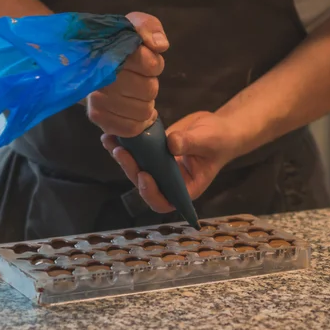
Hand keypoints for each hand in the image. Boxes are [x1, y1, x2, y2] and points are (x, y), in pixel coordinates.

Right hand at [86, 12, 169, 136]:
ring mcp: (97, 100)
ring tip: (133, 95)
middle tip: (138, 80)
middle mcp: (101, 77)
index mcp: (111, 51)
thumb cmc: (116, 45)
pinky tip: (131, 111)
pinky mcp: (97, 118)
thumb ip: (149, 27)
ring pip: (142, 111)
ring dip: (144, 104)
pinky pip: (130, 128)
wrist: (85, 63)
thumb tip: (159, 46)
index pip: (150, 64)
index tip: (145, 61)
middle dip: (149, 84)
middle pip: (149, 90)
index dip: (153, 64)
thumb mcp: (133, 26)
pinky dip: (137, 122)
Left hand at [101, 112, 242, 212]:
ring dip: (121, 157)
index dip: (150, 193)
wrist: (218, 127)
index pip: (163, 202)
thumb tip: (170, 144)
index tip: (144, 175)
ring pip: (136, 168)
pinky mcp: (152, 154)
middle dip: (130, 169)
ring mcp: (159, 168)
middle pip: (144, 184)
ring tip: (109, 140)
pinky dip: (123, 144)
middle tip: (121, 151)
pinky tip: (111, 134)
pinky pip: (136, 153)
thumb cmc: (220, 140)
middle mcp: (169, 182)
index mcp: (185, 188)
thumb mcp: (208, 140)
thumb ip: (190, 143)